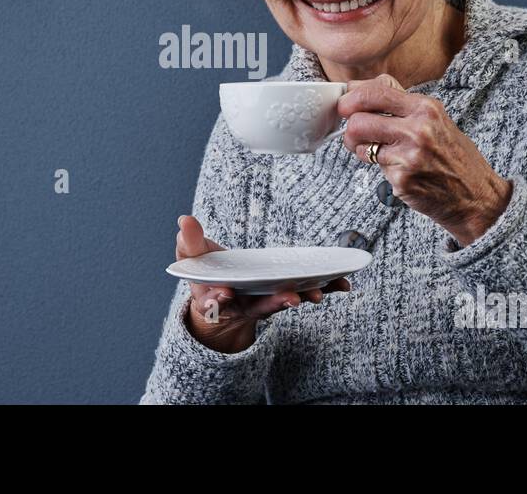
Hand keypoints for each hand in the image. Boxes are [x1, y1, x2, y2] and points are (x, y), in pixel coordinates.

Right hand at [175, 214, 350, 354]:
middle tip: (290, 299)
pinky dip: (323, 288)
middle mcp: (245, 304)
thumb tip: (184, 219)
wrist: (221, 298)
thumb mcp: (192, 259)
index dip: (218, 299)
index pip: (216, 301)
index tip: (222, 295)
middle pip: (259, 306)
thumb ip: (189, 241)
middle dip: (274, 303)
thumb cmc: (206, 275)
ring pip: (285, 301)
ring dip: (302, 296)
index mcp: (217, 297)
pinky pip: (306, 291)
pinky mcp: (285, 293)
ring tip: (316, 294)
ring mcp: (267, 300)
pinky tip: (342, 284)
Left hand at [336, 74, 512, 245]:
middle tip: (357, 134)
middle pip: (357, 119)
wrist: (476, 196)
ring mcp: (409, 155)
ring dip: (360, 148)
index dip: (351, 98)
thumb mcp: (435, 119)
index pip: (375, 92)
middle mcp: (418, 129)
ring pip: (358, 143)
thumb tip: (358, 88)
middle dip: (350, 128)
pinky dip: (379, 168)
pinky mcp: (402, 179)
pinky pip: (372, 166)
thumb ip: (400, 102)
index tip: (346, 105)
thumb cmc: (453, 157)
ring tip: (379, 152)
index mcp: (426, 108)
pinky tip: (399, 170)